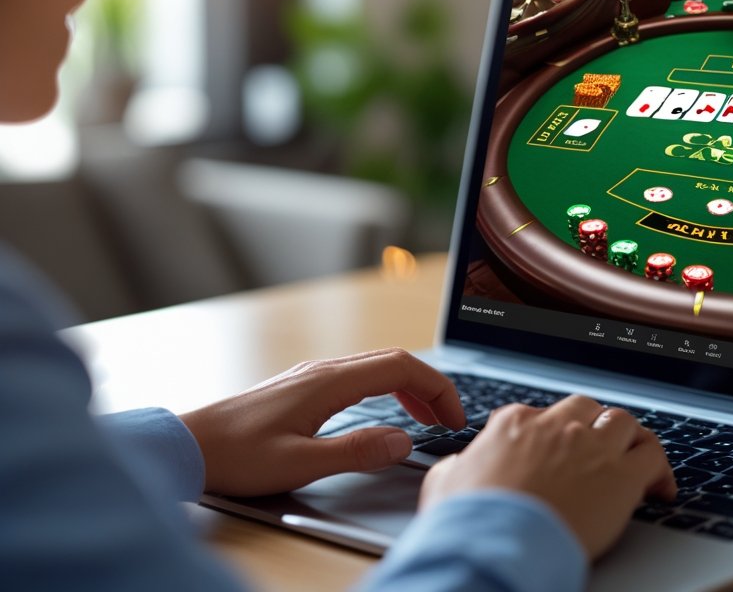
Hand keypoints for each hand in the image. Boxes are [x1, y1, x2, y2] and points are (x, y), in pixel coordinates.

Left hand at [179, 348, 464, 495]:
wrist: (186, 445)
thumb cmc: (235, 456)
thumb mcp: (300, 463)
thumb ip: (356, 452)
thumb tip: (403, 442)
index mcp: (329, 382)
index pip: (402, 367)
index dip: (437, 389)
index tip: (454, 418)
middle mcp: (323, 370)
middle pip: (394, 361)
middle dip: (430, 386)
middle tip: (449, 419)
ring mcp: (312, 375)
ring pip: (377, 366)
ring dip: (409, 387)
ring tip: (426, 417)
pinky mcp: (302, 387)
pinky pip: (359, 376)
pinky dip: (386, 389)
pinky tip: (385, 412)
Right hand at [420, 394, 675, 560]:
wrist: (497, 543)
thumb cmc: (469, 519)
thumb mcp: (445, 484)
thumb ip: (457, 467)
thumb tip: (456, 467)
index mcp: (514, 424)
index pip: (541, 415)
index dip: (551, 436)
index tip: (555, 456)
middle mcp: (556, 426)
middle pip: (585, 409)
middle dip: (591, 426)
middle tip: (595, 451)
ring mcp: (591, 446)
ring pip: (621, 421)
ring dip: (626, 438)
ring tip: (631, 461)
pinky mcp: (621, 474)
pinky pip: (653, 455)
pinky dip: (660, 467)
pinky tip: (659, 487)